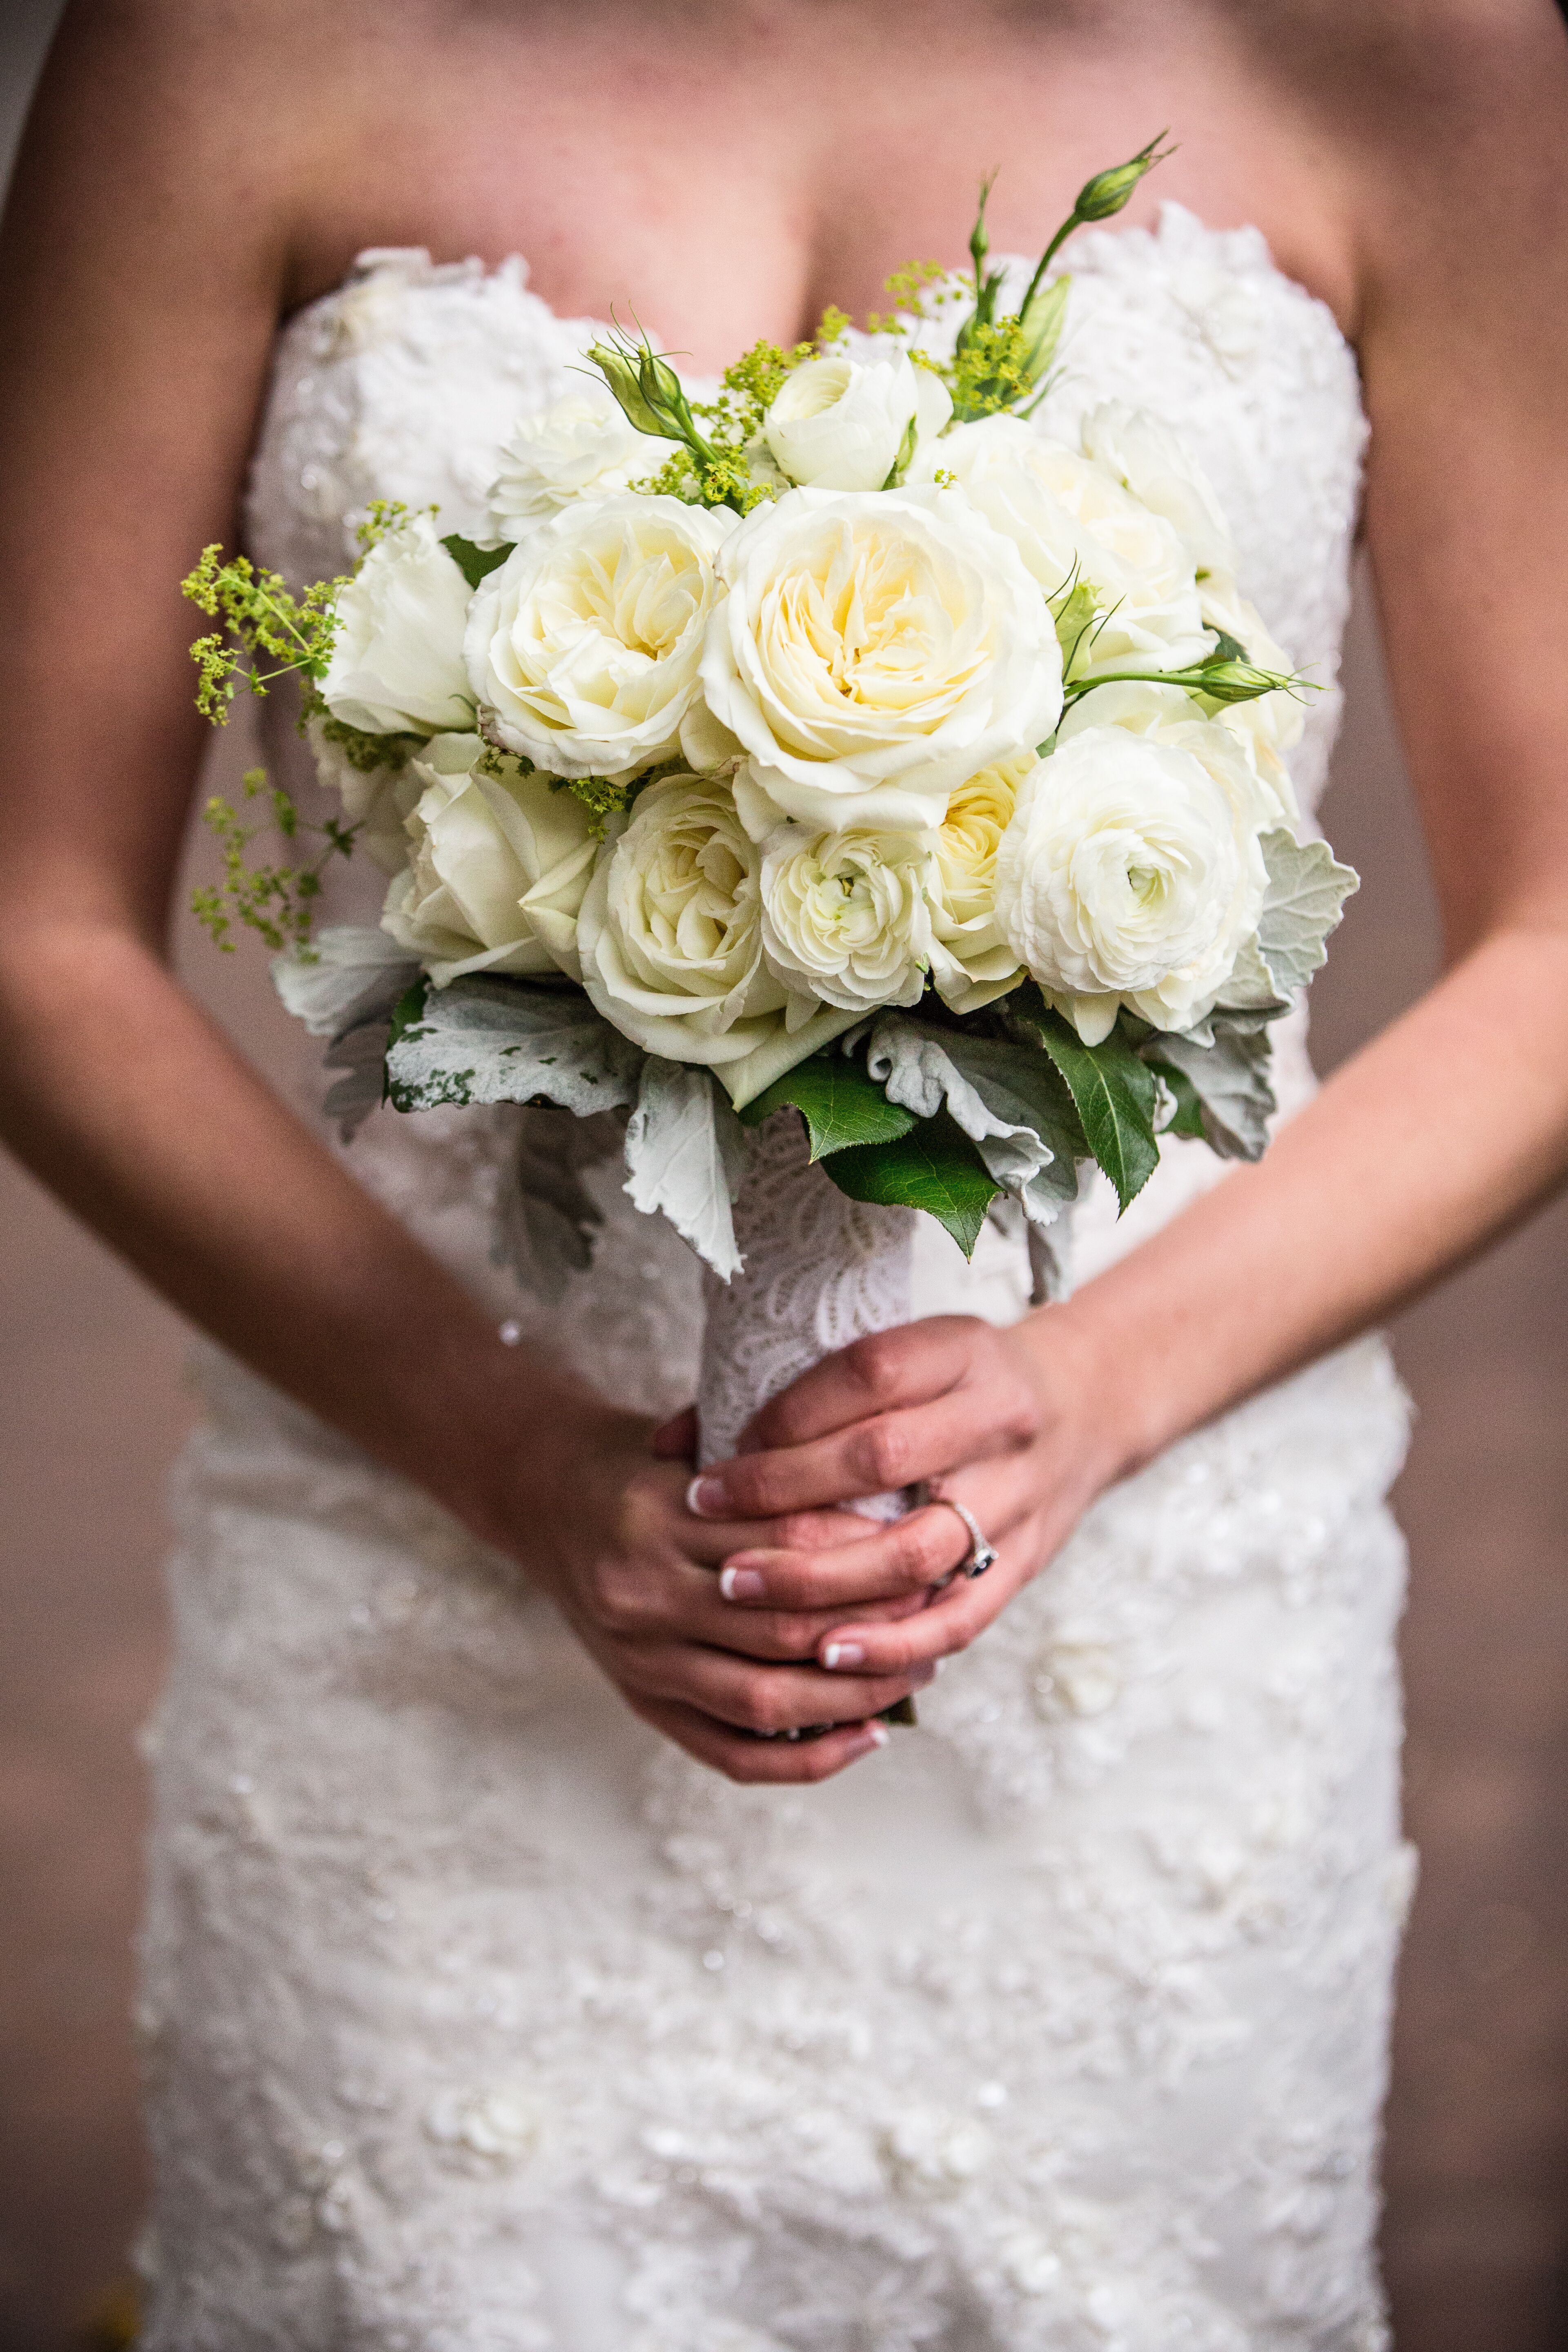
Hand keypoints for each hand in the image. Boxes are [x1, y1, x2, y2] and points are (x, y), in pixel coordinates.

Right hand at [496, 1390, 936, 1782]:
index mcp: (658, 1515)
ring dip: (853, 1697)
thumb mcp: (694, 1441)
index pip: (788, 1541)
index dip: (869, 1552)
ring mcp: (639, 1658)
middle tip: (937, 1615)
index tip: (927, 1547)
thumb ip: (771, 1469)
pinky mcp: (640, 1702)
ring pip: (765, 1699)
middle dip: (875, 1630)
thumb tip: (887, 1507)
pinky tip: (864, 1737)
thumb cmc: (641, 1462)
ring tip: (916, 1675)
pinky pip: (731, 1752)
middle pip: (784, 1628)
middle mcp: (643, 1592)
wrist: (540, 1495)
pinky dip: (806, 1757)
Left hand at [685, 1312, 1126, 1681]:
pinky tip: (828, 1658)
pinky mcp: (1025, 1565)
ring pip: (915, 1549)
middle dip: (782, 1494)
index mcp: (964, 1351)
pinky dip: (891, 1643)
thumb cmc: (958, 1386)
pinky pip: (958, 1618)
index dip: (787, 1416)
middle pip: (882, 1457)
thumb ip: (804, 1388)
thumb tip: (670, 1441)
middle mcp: (998, 1420)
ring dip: (822, 1579)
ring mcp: (1017, 1497)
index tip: (721, 1451)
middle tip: (704, 1520)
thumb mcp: (909, 1353)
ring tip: (741, 1592)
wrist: (1083, 1410)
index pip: (867, 1375)